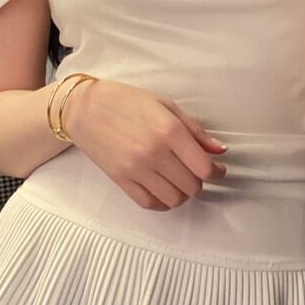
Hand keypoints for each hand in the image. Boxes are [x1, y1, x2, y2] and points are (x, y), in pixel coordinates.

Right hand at [66, 78, 227, 211]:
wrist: (85, 108)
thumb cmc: (127, 101)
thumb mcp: (165, 105)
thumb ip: (195, 130)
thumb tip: (220, 151)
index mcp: (168, 131)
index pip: (204, 167)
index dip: (218, 173)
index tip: (219, 170)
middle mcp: (154, 153)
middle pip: (192, 186)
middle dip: (200, 181)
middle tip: (197, 171)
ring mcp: (136, 170)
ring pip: (174, 199)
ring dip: (183, 193)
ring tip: (180, 179)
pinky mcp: (121, 181)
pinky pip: (150, 204)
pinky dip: (163, 202)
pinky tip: (164, 189)